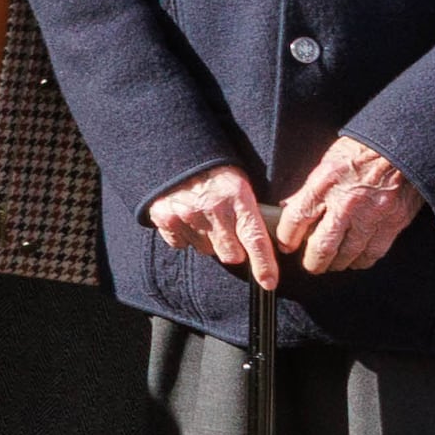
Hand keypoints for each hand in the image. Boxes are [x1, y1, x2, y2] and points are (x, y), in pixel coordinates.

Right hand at [142, 164, 285, 290]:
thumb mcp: (239, 184)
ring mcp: (186, 215)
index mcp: (237, 197)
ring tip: (204, 217)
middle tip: (228, 230)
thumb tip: (268, 243)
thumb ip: (251, 212)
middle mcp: (211, 209)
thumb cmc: (214, 171)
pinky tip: (186, 217)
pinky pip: (181, 244)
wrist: (174, 152)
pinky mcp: (165, 220)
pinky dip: (185, 236)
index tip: (269, 282)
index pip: (255, 239)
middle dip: (233, 249)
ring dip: (208, 241)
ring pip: (206, 250)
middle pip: (231, 255)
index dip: (264, 265)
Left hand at [271, 134, 421, 276]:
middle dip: (312, 261)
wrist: (402, 146)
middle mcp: (346, 204)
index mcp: (325, 184)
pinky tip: (356, 260)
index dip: (287, 237)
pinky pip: (374, 252)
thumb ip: (311, 188)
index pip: (296, 219)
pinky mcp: (392, 223)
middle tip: (310, 264)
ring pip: (348, 254)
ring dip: (337, 264)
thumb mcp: (327, 162)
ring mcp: (371, 216)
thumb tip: (290, 207)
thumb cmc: (363, 150)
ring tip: (331, 264)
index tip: (286, 244)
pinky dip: (362, 260)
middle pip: (322, 246)